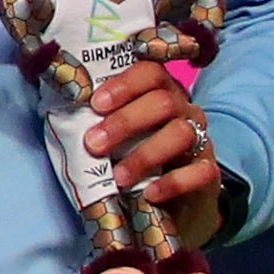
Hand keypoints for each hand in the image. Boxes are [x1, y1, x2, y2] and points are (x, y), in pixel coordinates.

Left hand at [94, 70, 229, 251]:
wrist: (172, 201)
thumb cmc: (134, 156)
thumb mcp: (117, 136)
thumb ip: (100, 122)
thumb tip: (63, 114)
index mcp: (161, 92)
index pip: (150, 72)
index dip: (124, 84)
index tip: (95, 104)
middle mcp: (184, 109)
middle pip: (163, 102)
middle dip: (125, 122)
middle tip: (94, 144)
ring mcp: (201, 138)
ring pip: (181, 133)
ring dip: (145, 154)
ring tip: (118, 177)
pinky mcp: (210, 170)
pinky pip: (201, 171)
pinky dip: (173, 182)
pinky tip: (150, 193)